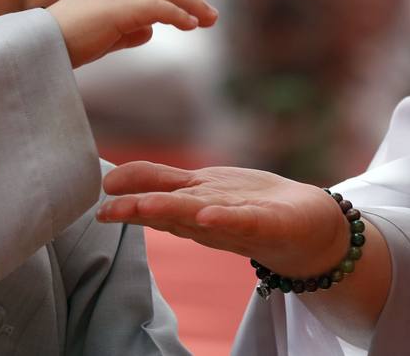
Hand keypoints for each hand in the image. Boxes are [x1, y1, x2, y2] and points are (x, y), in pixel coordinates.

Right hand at [46, 0, 215, 67]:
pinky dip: (177, 13)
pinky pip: (157, 7)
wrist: (38, 48)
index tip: (195, 15)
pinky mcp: (118, 10)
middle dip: (190, 0)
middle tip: (212, 16)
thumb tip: (150, 31)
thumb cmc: (65, 45)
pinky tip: (190, 24)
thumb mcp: (103, 37)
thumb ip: (125, 33)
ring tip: (208, 20)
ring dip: (191, 5)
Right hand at [98, 162, 349, 278]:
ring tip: (142, 208)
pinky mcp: (268, 223)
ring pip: (197, 214)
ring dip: (171, 212)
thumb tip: (119, 179)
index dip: (126, 194)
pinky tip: (206, 214)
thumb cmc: (252, 208)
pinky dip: (224, 218)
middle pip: (169, 209)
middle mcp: (209, 213)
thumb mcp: (204, 193)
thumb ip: (166, 188)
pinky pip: (243, 220)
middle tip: (104, 211)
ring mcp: (237, 219)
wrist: (313, 229)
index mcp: (194, 202)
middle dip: (137, 208)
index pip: (155, 195)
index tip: (97, 195)